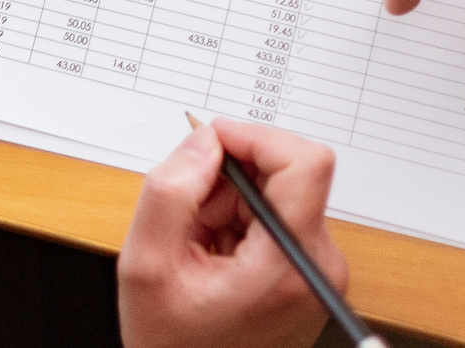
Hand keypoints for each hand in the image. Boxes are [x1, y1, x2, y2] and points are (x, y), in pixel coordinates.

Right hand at [118, 118, 344, 347]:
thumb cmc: (176, 345)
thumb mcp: (147, 265)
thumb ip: (171, 191)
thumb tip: (204, 141)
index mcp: (286, 266)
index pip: (305, 163)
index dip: (255, 137)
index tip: (213, 143)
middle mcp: (318, 265)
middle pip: (284, 174)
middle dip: (229, 181)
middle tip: (191, 220)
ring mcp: (318, 269)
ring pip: (276, 191)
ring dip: (229, 203)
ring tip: (200, 248)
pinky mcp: (311, 269)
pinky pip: (276, 214)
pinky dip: (238, 221)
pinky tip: (215, 256)